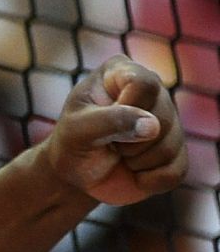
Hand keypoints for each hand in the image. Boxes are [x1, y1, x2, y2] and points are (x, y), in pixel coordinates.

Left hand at [41, 55, 187, 204]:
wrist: (78, 173)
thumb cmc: (72, 142)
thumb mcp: (77, 129)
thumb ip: (110, 121)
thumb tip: (152, 126)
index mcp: (122, 71)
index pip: (143, 84)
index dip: (126, 108)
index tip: (101, 120)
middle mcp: (153, 90)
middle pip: (161, 117)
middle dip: (127, 141)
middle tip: (107, 142)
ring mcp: (170, 120)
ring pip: (170, 147)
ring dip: (136, 161)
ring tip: (118, 154)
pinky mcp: (178, 152)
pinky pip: (175, 171)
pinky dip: (147, 179)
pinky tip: (133, 171)